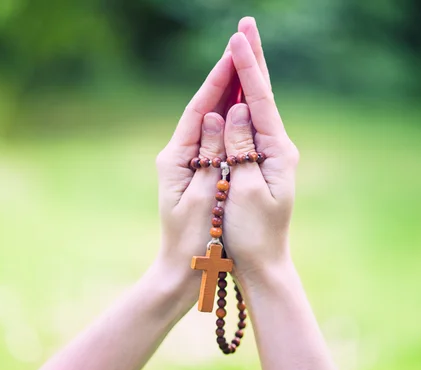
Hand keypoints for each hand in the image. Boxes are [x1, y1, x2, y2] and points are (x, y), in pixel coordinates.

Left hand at [152, 40, 239, 299]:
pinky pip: (216, 141)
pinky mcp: (198, 176)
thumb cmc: (195, 242)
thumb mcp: (205, 198)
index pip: (199, 110)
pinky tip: (243, 107)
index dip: (217, 81)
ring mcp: (188, 165)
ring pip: (211, 123)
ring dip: (228, 96)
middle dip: (223, 79)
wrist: (183, 271)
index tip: (233, 52)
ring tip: (245, 67)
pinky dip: (231, 122)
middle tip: (240, 46)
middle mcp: (179, 156)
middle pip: (204, 109)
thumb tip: (223, 116)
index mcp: (175, 159)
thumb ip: (213, 155)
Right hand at [221, 19, 299, 280]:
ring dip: (249, 75)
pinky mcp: (260, 166)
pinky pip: (251, 125)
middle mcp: (279, 149)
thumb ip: (241, 147)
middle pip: (264, 95)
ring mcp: (271, 157)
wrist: (263, 265)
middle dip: (253, 59)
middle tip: (247, 25)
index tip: (237, 37)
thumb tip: (236, 109)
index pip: (261, 100)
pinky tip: (240, 89)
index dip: (247, 68)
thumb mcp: (245, 190)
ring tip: (243, 46)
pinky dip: (244, 101)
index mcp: (278, 152)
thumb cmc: (252, 235)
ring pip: (258, 107)